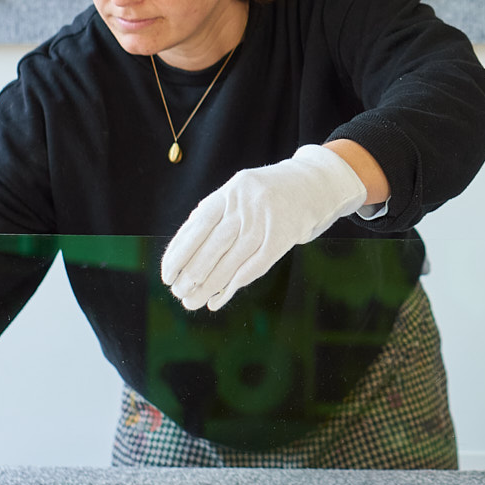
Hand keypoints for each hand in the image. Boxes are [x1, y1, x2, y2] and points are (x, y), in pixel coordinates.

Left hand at [161, 143, 368, 311]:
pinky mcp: (284, 237)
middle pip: (212, 247)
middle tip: (178, 294)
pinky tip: (218, 299)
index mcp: (231, 191)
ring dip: (208, 286)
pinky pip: (254, 267)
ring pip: (231, 261)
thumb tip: (182, 247)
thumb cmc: (271, 192)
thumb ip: (215, 213)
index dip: (179, 252)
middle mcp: (247, 205)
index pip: (197, 226)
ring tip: (192, 302)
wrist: (317, 183)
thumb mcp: (241, 191)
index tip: (167, 275)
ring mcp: (267, 221)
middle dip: (192, 275)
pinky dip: (233, 287)